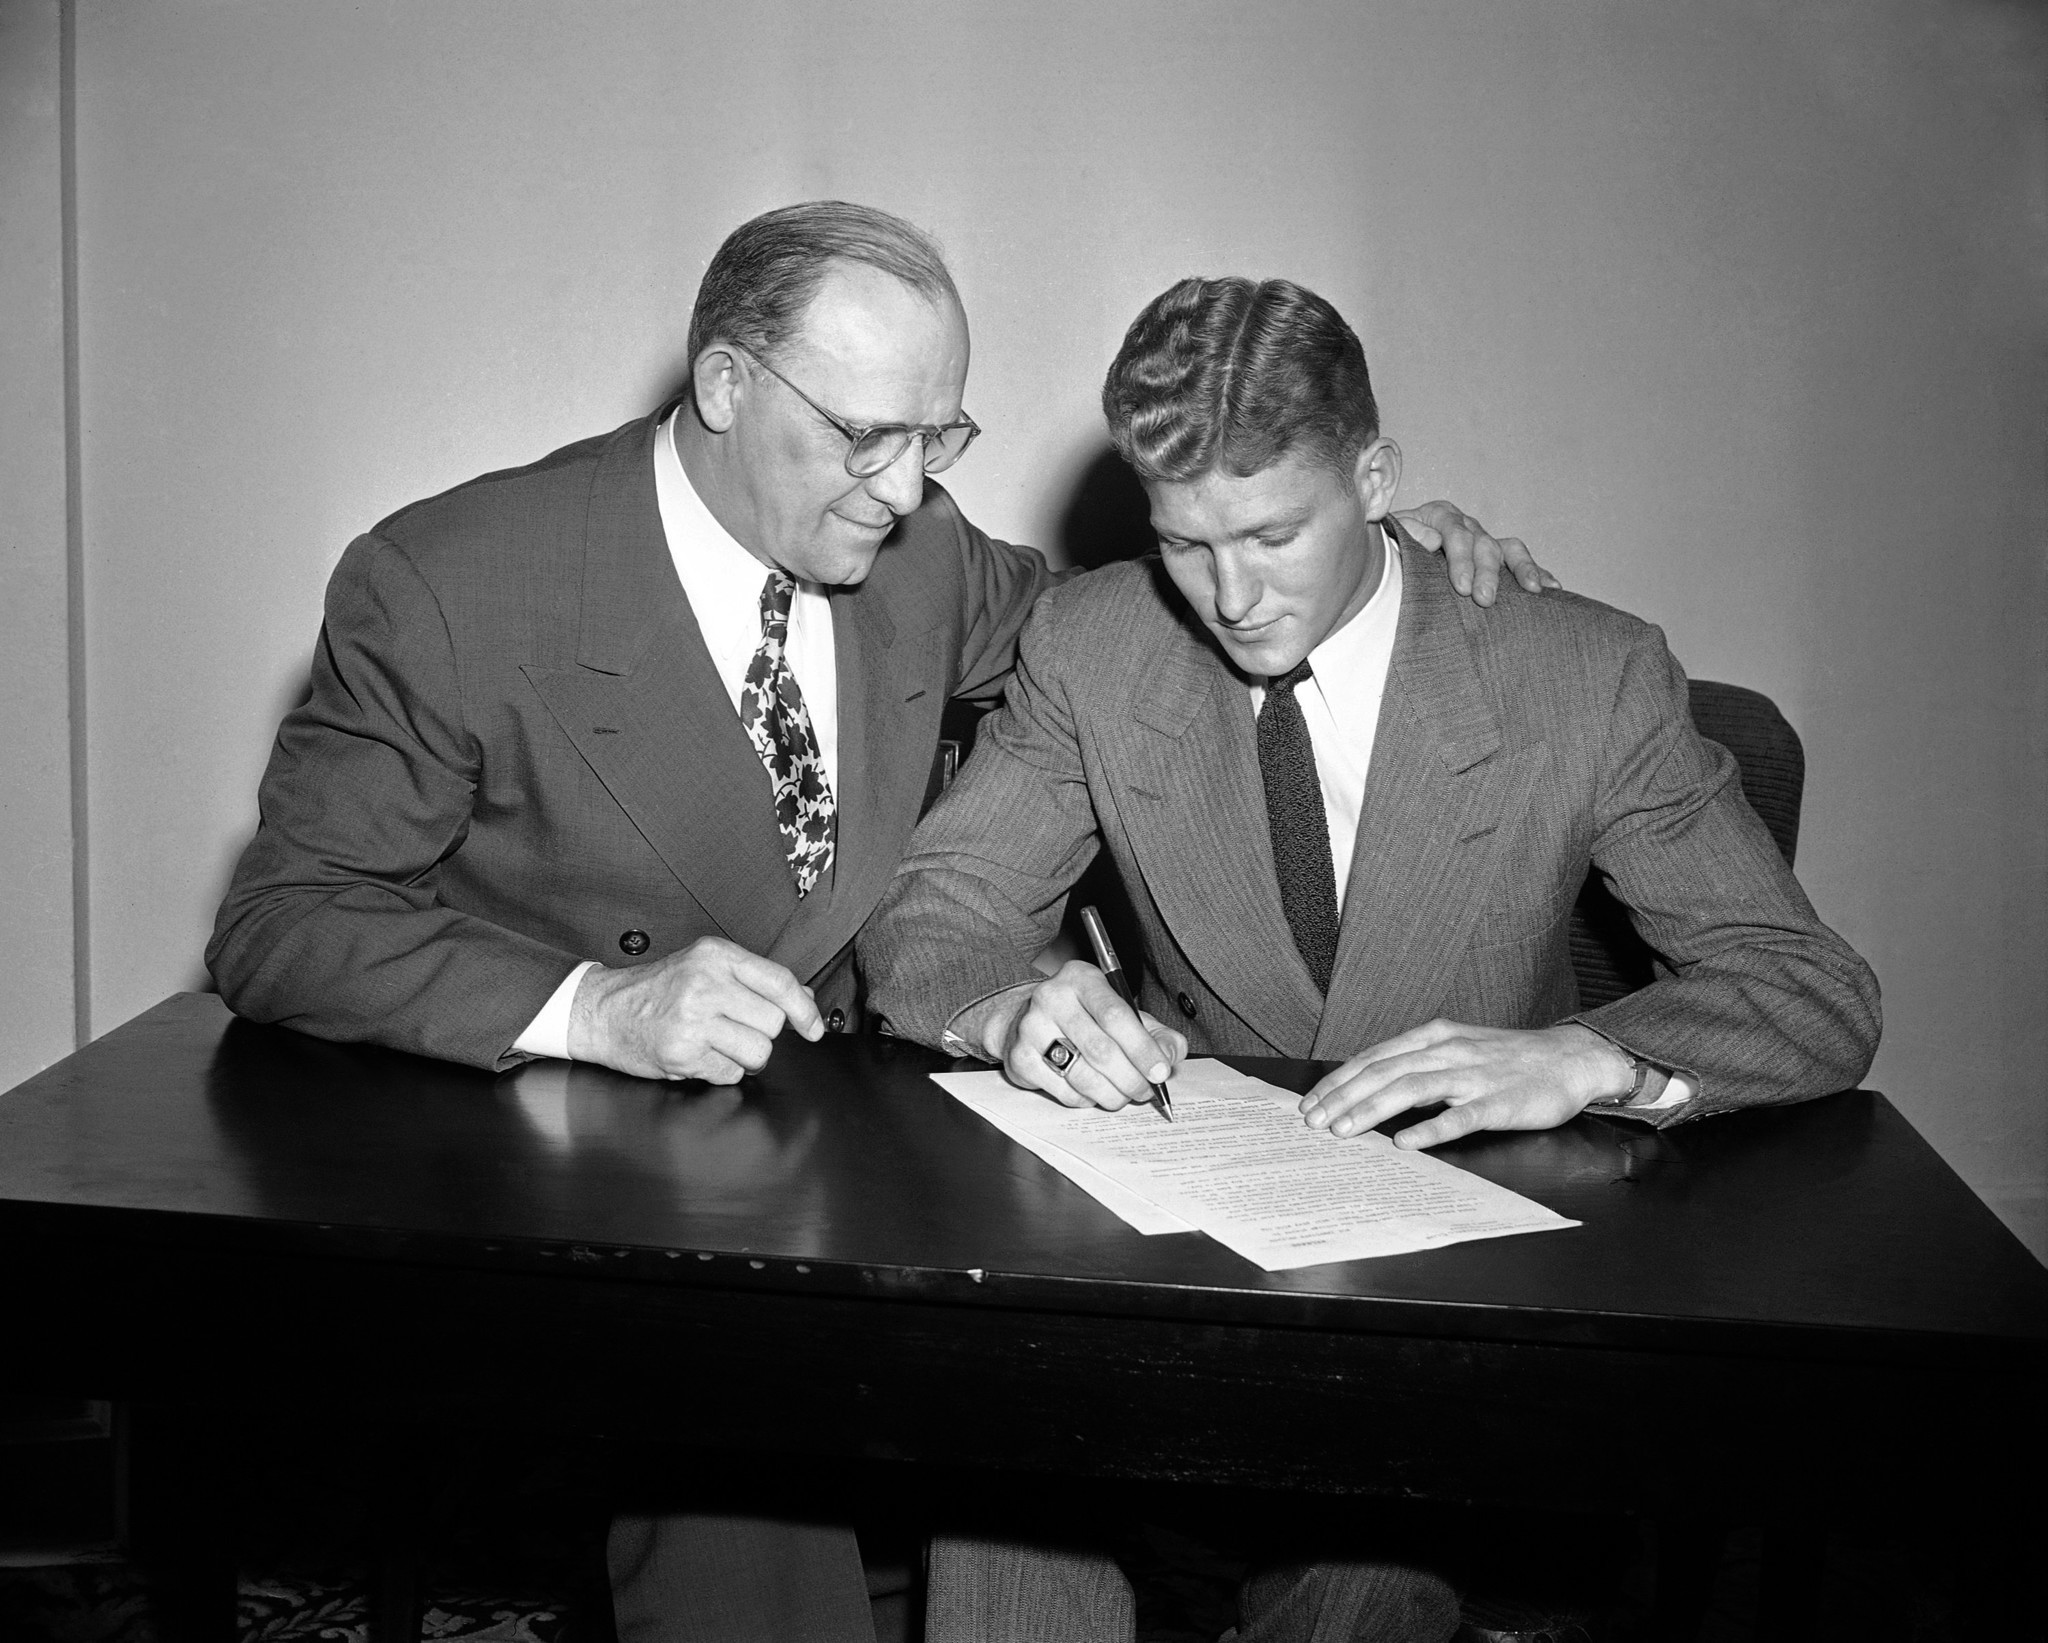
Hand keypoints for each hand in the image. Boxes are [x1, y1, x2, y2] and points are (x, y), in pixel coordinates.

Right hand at [567, 936, 823, 1082]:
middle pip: (772, 1023)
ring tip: (716, 1043)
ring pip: (758, 1052)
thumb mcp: (704, 967)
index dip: (804, 1010)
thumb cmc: (657, 991)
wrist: (600, 1011)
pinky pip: (730, 1073)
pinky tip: (697, 1054)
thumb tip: (804, 999)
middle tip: (730, 1028)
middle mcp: (705, 983)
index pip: (780, 983)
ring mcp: (693, 1019)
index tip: (813, 1028)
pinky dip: (720, 1071)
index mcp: (716, 955)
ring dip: (744, 1056)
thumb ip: (754, 980)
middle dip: (759, 1033)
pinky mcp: (682, 1052)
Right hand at [983, 960, 1187, 1109]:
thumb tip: (1169, 1056)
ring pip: (1083, 1076)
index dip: (1142, 1048)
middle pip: (1101, 1050)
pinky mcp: (1020, 1059)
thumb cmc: (1082, 1018)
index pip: (1116, 1015)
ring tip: (1123, 1095)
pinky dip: (1087, 1100)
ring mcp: (1031, 1029)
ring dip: (1112, 1094)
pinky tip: (1093, 1092)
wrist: (1022, 1020)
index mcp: (1081, 978)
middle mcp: (1052, 998)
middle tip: (1145, 1091)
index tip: (1160, 1071)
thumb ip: (1155, 1032)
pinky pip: (1064, 1092)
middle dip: (1131, 1078)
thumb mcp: (1121, 1013)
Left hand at [1300, 1020, 1629, 1148]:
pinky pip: (1460, 1115)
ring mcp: (1473, 1075)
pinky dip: (1430, 1128)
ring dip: (1373, 1110)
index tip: (1311, 1103)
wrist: (1571, 1059)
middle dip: (1343, 1098)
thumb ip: (1417, 1064)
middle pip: (1384, 1072)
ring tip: (1344, 1131)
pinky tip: (1406, 1142)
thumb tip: (1372, 1086)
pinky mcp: (1498, 1102)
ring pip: (1412, 1088)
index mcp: (1433, 1037)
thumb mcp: (1457, 1048)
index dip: (1339, 1080)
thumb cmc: (1509, 1058)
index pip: (1374, 1058)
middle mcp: (1448, 1051)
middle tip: (1314, 1122)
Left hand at [1393, 500, 1559, 606]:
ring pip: (1508, 549)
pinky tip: (1552, 587)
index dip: (1461, 559)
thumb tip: (1433, 539)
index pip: (1455, 532)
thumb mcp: (1390, 534)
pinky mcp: (1494, 555)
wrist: (1391, 550)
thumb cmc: (1390, 546)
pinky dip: (1536, 572)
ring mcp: (1483, 539)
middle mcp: (1466, 524)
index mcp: (1439, 515)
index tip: (1462, 586)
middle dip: (1487, 573)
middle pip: (1483, 544)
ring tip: (1534, 590)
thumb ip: (1407, 533)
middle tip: (1484, 600)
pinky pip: (1518, 560)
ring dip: (1522, 570)